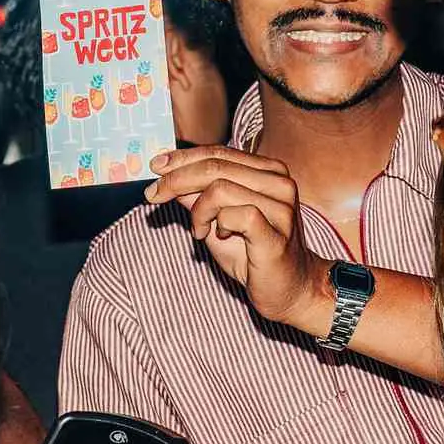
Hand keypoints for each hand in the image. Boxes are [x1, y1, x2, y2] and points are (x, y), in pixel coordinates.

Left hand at [145, 146, 324, 328]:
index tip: (155, 167)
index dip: (182, 159)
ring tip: (199, 230)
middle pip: (215, 166)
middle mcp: (279, 182)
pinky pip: (233, 215)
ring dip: (198, 211)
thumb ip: (196, 195)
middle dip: (176, 179)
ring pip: (220, 189)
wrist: (289, 290)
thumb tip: (166, 174)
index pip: (218, 153)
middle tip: (154, 195)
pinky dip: (216, 224)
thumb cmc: (253, 254)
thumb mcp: (216, 219)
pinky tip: (218, 236)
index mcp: (268, 171)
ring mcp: (281, 206)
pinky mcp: (277, 232)